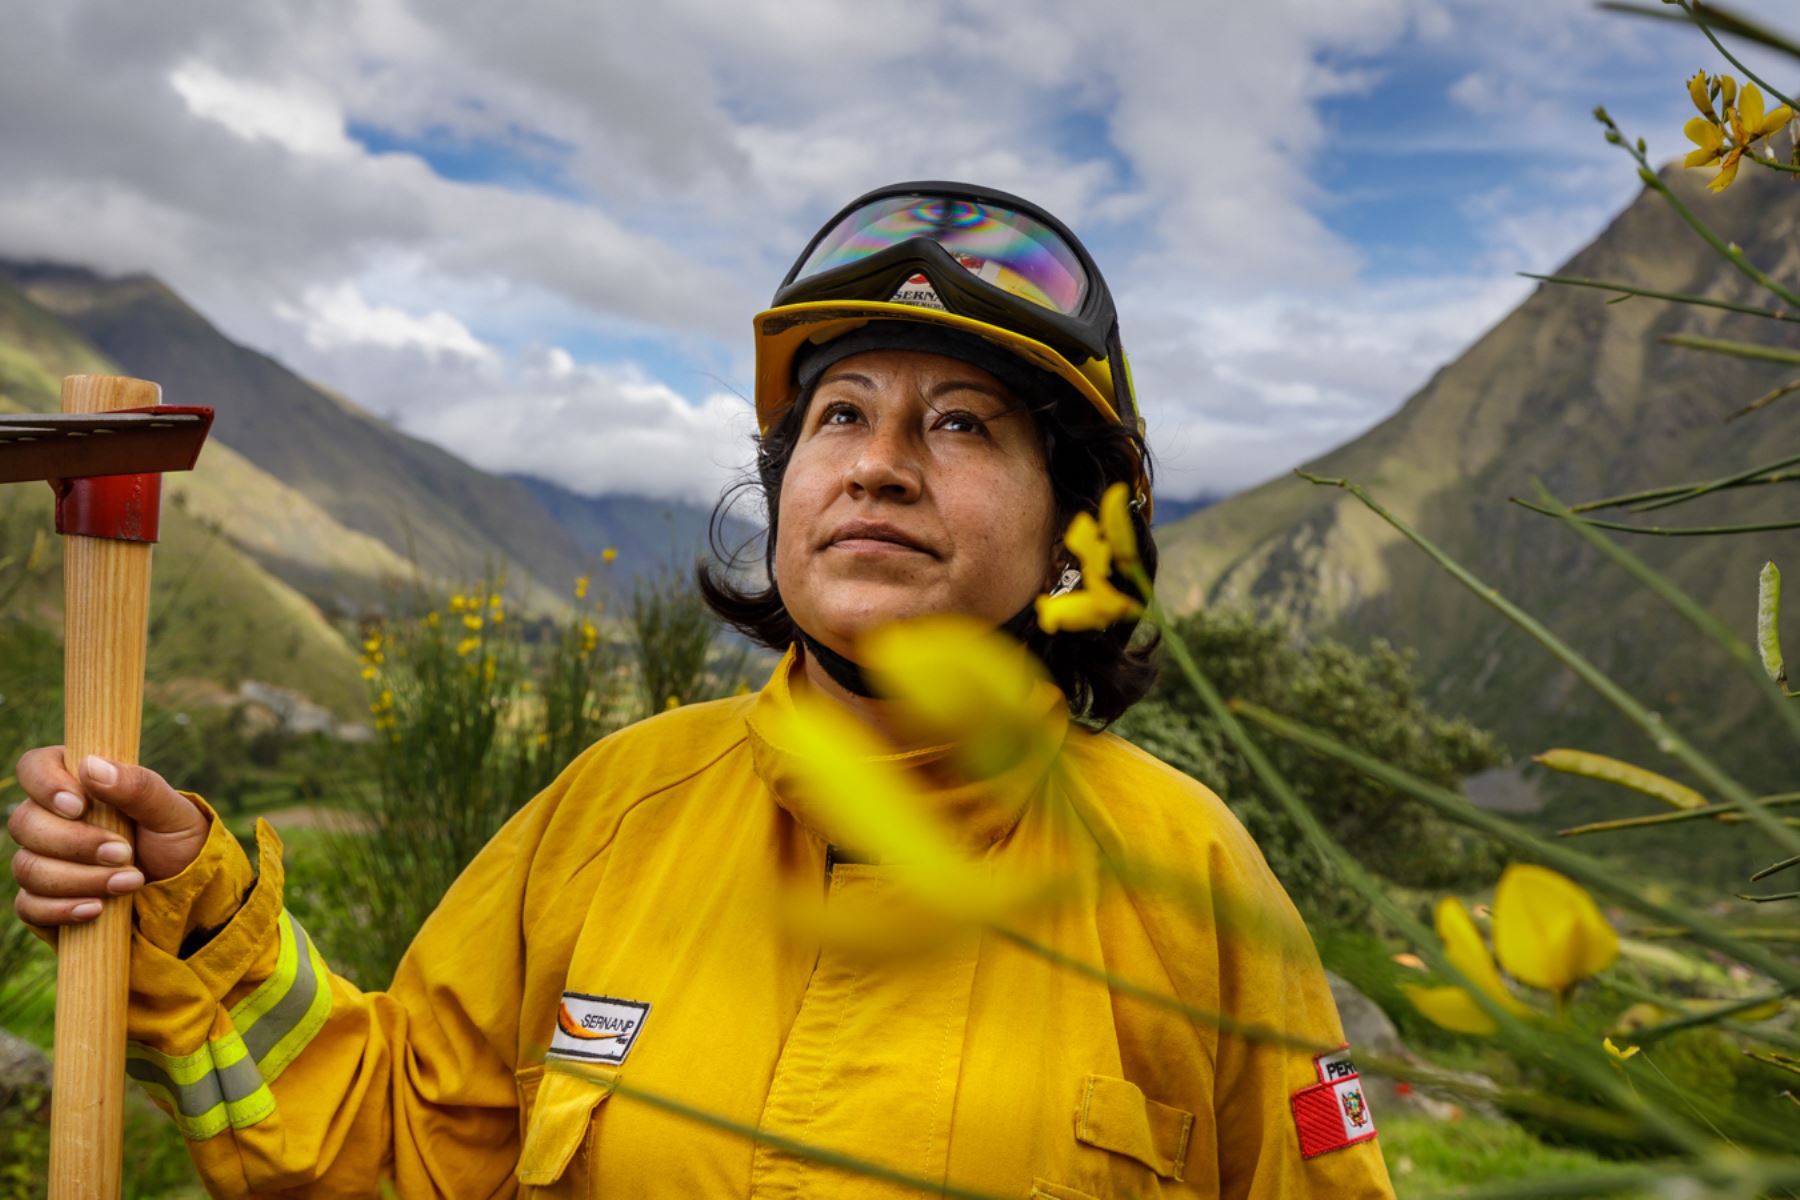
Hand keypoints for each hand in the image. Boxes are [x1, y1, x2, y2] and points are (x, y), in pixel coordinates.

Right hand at [8, 747, 208, 926]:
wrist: (185, 888)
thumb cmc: (176, 839)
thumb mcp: (170, 812)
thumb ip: (137, 786)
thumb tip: (91, 766)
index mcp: (78, 783)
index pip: (34, 767)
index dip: (45, 785)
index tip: (80, 807)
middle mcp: (50, 819)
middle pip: (25, 824)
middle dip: (76, 843)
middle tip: (124, 852)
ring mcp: (43, 859)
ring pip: (28, 867)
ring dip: (80, 878)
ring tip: (131, 882)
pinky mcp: (44, 898)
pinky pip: (29, 906)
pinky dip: (62, 909)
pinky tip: (96, 910)